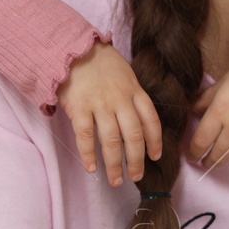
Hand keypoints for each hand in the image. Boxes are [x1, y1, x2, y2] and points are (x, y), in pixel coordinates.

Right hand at [56, 40, 161, 186]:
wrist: (72, 48)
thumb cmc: (99, 61)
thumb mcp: (124, 73)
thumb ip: (132, 95)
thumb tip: (138, 120)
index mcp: (134, 91)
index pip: (151, 120)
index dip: (155, 141)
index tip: (155, 157)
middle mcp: (120, 100)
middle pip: (134, 136)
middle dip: (136, 161)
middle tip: (136, 177)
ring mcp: (99, 104)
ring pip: (111, 141)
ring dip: (115, 164)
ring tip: (116, 181)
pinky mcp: (79, 107)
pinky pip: (85, 136)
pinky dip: (89, 155)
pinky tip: (91, 168)